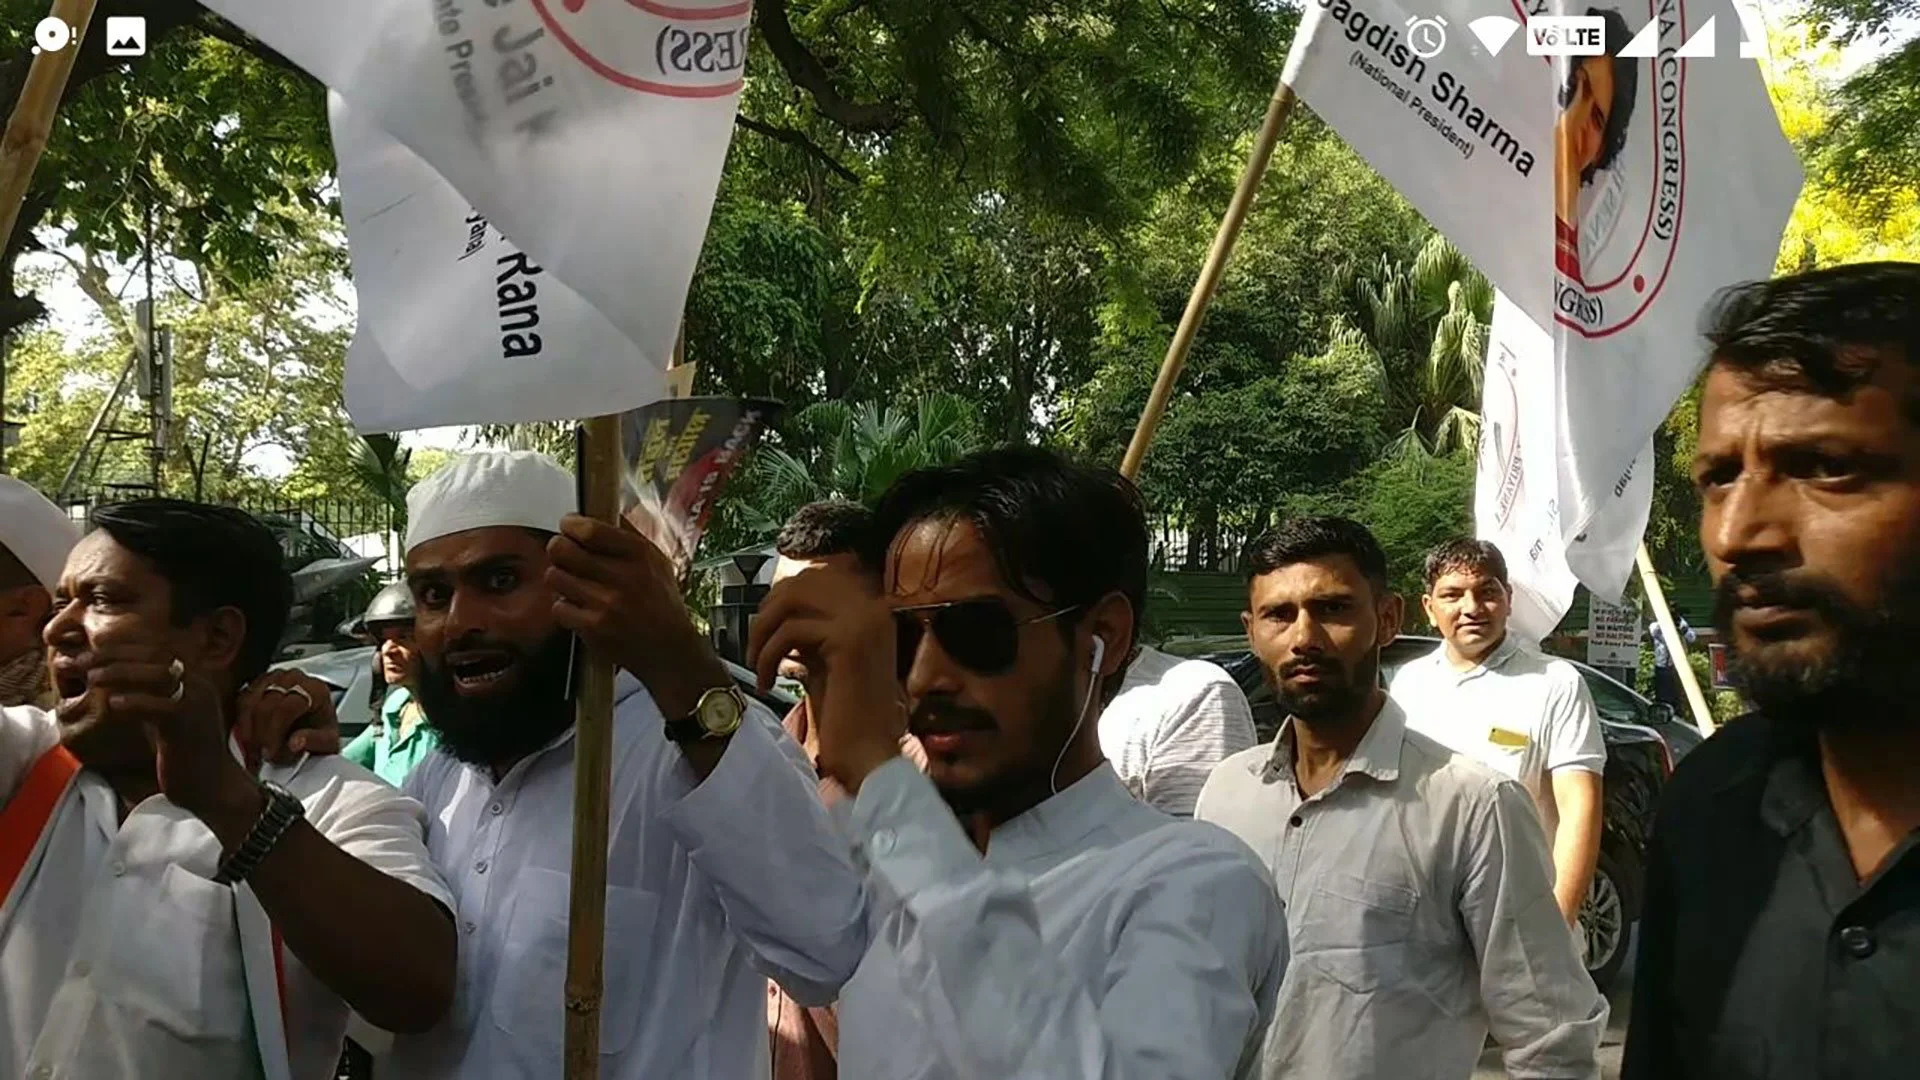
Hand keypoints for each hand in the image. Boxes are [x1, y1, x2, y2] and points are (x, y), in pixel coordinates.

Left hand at [84, 644, 256, 821]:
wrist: (212, 786)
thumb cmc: (186, 754)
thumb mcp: (171, 718)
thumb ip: (154, 697)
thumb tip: (119, 684)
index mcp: (197, 680)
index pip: (158, 651)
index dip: (124, 649)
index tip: (94, 652)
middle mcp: (200, 686)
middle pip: (156, 658)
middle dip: (116, 657)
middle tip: (85, 661)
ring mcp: (197, 703)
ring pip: (158, 677)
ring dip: (121, 674)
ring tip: (93, 678)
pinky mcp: (189, 725)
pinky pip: (160, 707)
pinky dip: (135, 703)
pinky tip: (113, 704)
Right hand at [236, 670, 340, 768]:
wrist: (314, 724)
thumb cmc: (320, 731)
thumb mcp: (327, 742)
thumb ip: (314, 741)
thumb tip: (296, 743)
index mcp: (316, 690)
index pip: (287, 707)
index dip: (275, 732)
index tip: (270, 753)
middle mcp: (295, 678)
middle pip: (266, 704)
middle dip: (260, 734)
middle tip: (260, 755)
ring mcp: (274, 677)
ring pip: (249, 701)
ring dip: (247, 730)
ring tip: (253, 750)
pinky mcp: (257, 682)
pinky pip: (241, 700)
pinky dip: (240, 722)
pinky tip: (246, 740)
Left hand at [547, 513, 725, 717]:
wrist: (670, 651)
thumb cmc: (663, 604)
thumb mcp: (659, 563)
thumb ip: (630, 537)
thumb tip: (602, 512)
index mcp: (640, 555)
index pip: (591, 530)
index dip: (571, 524)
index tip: (568, 525)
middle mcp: (623, 577)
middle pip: (563, 549)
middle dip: (558, 548)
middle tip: (564, 552)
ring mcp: (605, 604)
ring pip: (556, 576)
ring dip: (561, 578)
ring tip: (574, 583)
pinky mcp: (593, 628)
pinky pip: (559, 607)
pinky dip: (566, 607)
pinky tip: (580, 608)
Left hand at [747, 562, 904, 789]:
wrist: (869, 754)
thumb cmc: (846, 714)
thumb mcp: (826, 658)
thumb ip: (812, 627)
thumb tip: (774, 604)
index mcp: (873, 608)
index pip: (818, 575)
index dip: (782, 597)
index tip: (765, 629)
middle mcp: (874, 606)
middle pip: (802, 581)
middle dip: (768, 611)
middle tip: (755, 646)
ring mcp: (864, 619)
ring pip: (792, 599)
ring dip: (762, 631)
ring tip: (756, 663)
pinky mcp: (849, 640)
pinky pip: (790, 631)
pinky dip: (767, 655)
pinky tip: (766, 683)